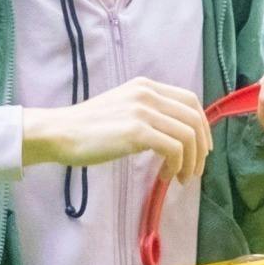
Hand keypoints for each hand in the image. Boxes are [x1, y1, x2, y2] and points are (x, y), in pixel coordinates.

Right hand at [20, 77, 211, 182]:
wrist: (61, 132)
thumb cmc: (89, 127)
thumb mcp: (123, 109)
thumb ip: (148, 113)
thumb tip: (174, 134)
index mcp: (145, 86)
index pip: (190, 100)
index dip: (202, 125)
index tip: (201, 149)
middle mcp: (147, 93)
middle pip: (194, 118)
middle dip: (201, 148)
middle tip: (195, 170)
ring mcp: (142, 111)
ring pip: (188, 135)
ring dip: (190, 162)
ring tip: (179, 178)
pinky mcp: (137, 132)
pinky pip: (174, 148)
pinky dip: (176, 165)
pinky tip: (165, 176)